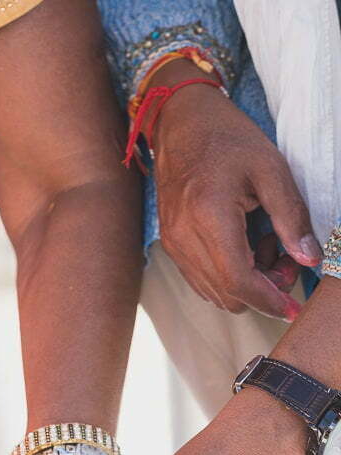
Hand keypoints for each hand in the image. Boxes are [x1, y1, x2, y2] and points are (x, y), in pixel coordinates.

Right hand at [150, 64, 321, 318]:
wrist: (180, 122)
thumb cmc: (227, 138)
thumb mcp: (271, 168)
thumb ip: (291, 216)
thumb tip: (309, 259)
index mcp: (210, 217)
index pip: (238, 281)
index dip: (268, 300)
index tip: (292, 307)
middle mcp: (184, 238)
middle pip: (226, 295)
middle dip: (262, 291)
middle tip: (285, 260)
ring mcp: (173, 244)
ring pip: (214, 293)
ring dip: (245, 285)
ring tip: (265, 246)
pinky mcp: (171, 245)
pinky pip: (201, 279)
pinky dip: (227, 276)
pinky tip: (243, 246)